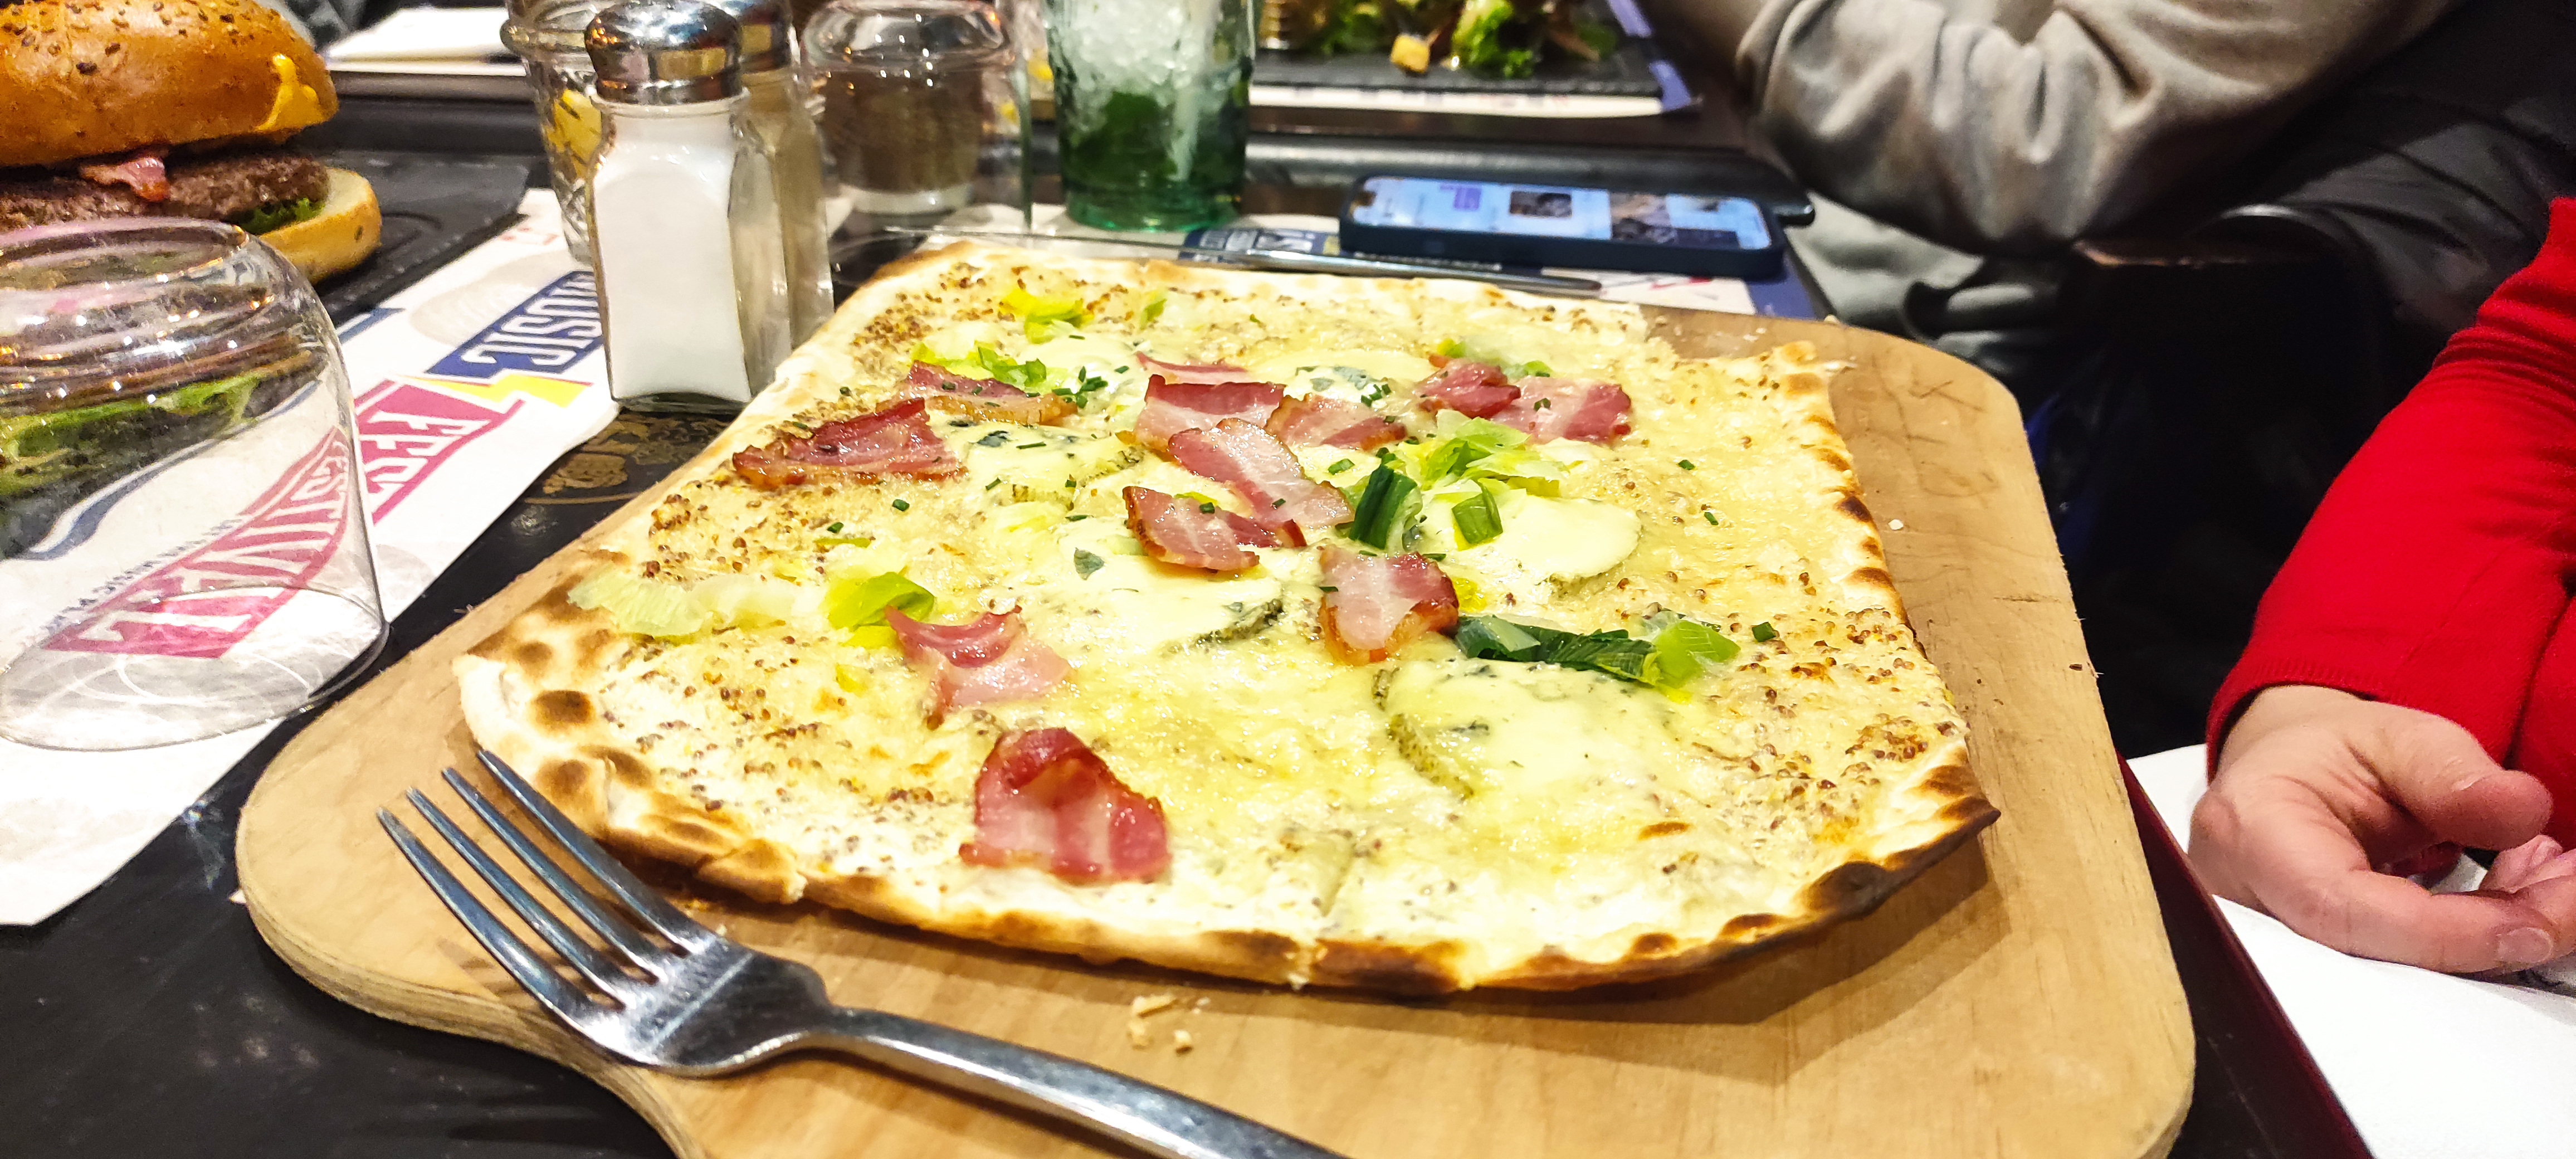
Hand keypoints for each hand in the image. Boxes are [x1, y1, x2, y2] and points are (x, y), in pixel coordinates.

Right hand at [2191, 685, 2575, 971]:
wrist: (2288, 783)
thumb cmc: (2327, 756)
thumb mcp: (2392, 735)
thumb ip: (2449, 771)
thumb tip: (2520, 811)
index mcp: (2252, 833)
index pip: (2339, 909)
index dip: (2442, 933)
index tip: (2532, 925)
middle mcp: (2247, 905)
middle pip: (2369, 965)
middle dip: (2487, 943)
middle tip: (2566, 895)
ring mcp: (2271, 952)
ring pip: (2393, 986)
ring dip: (2490, 947)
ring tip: (2551, 885)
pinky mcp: (2312, 976)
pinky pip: (2399, 985)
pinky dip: (2471, 953)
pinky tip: (2516, 907)